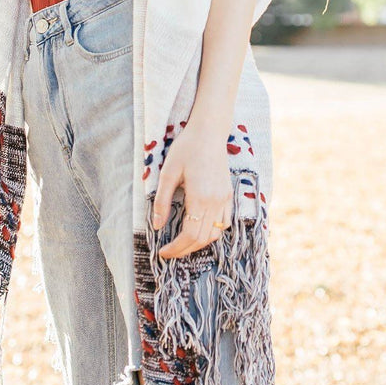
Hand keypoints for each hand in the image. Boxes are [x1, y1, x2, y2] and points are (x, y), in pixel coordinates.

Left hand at [151, 121, 233, 259]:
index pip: (189, 234)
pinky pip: (225, 222)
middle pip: (202, 238)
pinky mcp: (229, 195)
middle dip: (185, 250)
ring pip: (216, 234)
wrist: (209, 132)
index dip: (176, 248)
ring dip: (199, 243)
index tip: (163, 251)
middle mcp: (216, 201)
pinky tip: (200, 230)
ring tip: (182, 244)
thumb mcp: (168, 172)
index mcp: (200, 197)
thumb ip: (162, 201)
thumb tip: (157, 226)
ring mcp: (225, 199)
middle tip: (169, 252)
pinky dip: (213, 232)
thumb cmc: (186, 148)